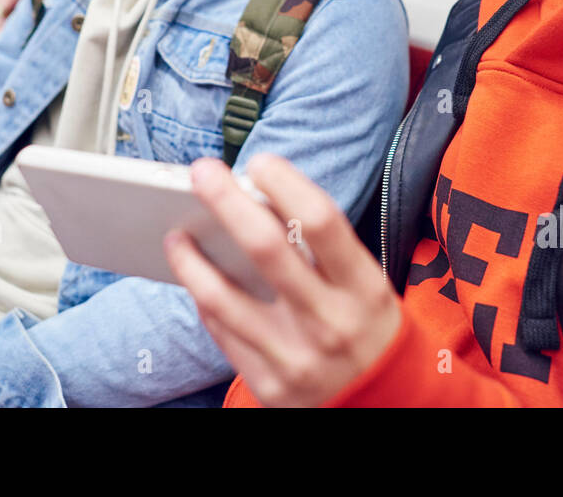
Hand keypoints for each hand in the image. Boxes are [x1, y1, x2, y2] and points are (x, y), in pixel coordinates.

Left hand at [164, 153, 402, 406]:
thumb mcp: (364, 283)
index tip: (258, 162)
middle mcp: (331, 323)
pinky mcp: (269, 385)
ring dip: (191, 259)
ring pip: (224, 297)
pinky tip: (194, 274)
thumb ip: (321, 248)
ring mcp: (297, 359)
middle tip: (201, 171)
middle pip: (266, 248)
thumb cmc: (364, 322)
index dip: (285, 183)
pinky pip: (222, 331)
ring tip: (176, 233)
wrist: (386, 400)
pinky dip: (203, 296)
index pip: (321, 222)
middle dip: (226, 202)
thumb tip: (256, 199)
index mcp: (364, 288)